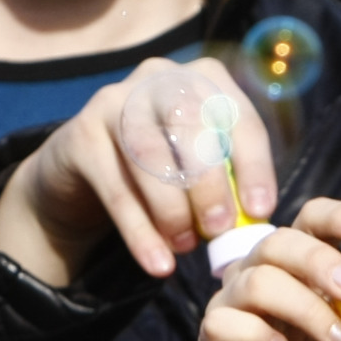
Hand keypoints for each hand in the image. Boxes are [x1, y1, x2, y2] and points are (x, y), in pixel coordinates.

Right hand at [0, 57, 279, 283]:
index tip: (259, 210)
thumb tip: (254, 220)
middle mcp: (158, 77)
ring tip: (185, 247)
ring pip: (148, 153)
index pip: (237, 116)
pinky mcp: (81, 133)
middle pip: (189, 125)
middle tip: (218, 230)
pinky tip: (157, 263)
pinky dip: (139, 232)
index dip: (253, 164)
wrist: (86, 165)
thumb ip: (229, 181)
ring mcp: (114, 100)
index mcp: (202, 77)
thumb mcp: (201, 163)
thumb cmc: (164, 164)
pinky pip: (115, 187)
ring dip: (171, 209)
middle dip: (209, 183)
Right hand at [190, 199, 340, 340]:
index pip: (312, 222)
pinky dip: (259, 334)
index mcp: (302, 271)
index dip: (339, 217)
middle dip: (320, 262)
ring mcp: (233, 307)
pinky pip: (224, 321)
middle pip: (279, 241)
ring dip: (304, 308)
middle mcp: (263, 277)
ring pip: (256, 280)